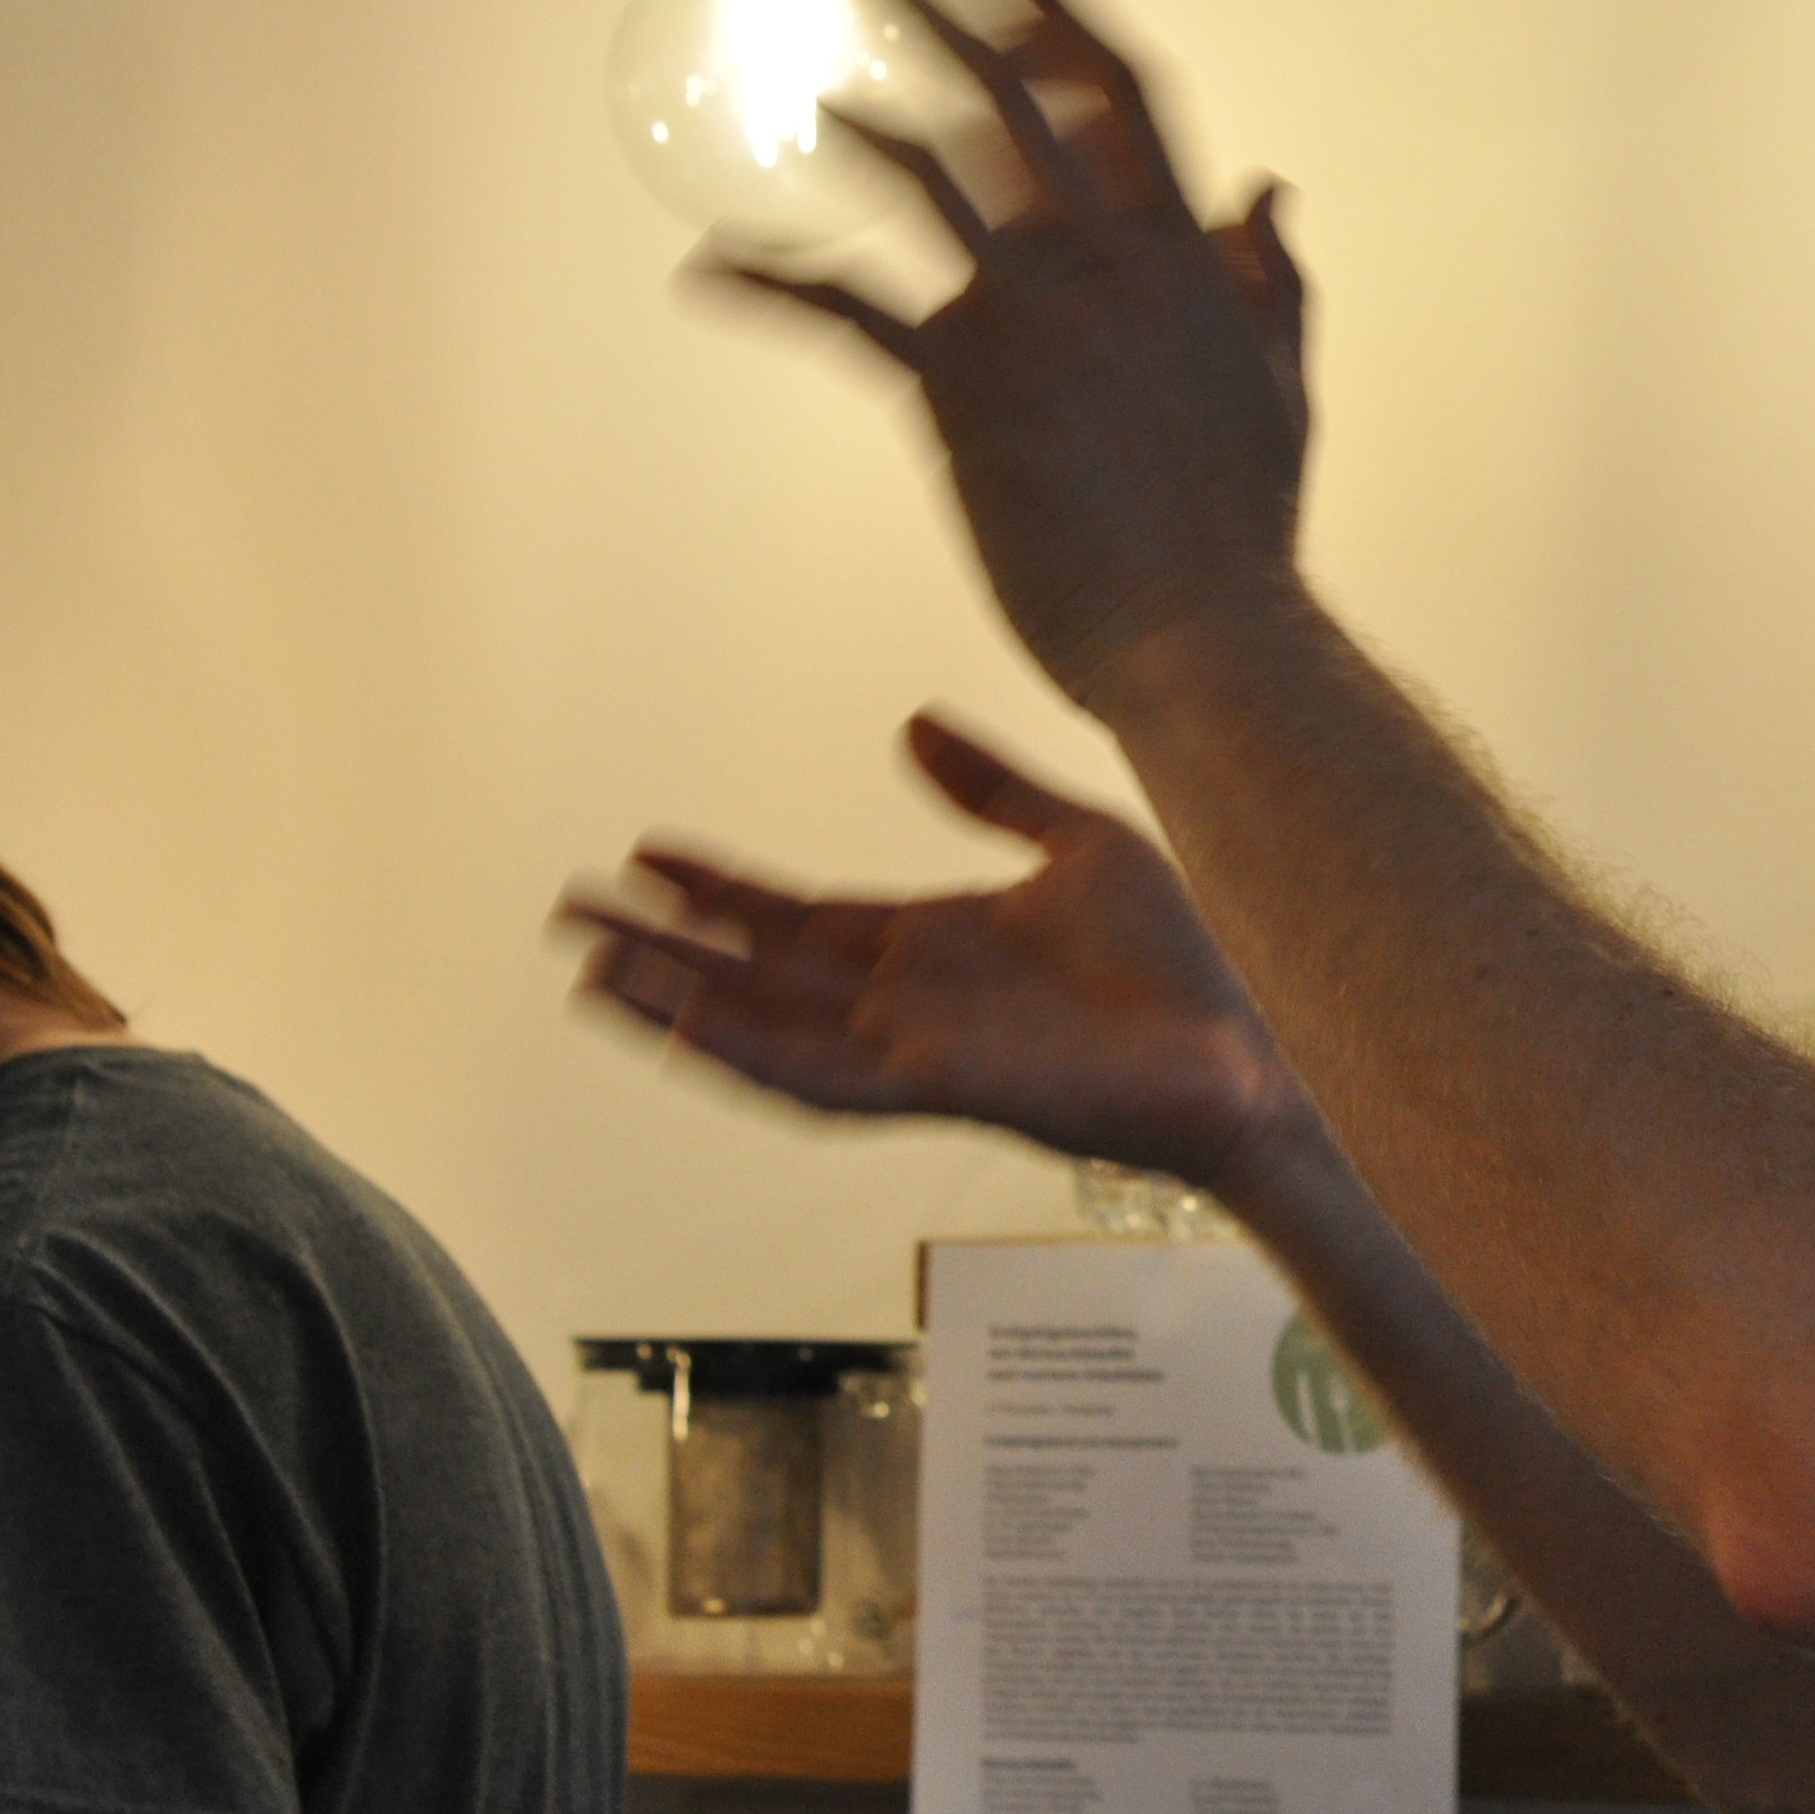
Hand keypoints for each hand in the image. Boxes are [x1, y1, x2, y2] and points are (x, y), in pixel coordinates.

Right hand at [560, 713, 1303, 1194]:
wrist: (1244, 1048)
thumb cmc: (1181, 965)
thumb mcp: (1077, 842)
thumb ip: (990, 790)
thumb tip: (912, 725)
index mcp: (935, 946)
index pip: (798, 918)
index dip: (720, 888)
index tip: (645, 852)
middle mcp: (906, 1003)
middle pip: (755, 972)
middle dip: (663, 943)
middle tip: (570, 909)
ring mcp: (913, 1049)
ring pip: (762, 1028)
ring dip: (675, 1000)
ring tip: (589, 969)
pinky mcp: (934, 1087)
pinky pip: (816, 1077)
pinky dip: (744, 1052)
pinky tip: (680, 1022)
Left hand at [717, 0, 1311, 712]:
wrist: (1209, 636)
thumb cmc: (1244, 535)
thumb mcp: (1282, 385)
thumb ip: (1269, 280)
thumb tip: (1271, 188)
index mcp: (1181, 257)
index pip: (1117, 96)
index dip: (1056, 14)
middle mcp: (1104, 263)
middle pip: (1007, 95)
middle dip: (928, 1)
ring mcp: (1032, 318)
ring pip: (926, 177)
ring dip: (851, 111)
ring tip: (794, 63)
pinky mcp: (963, 390)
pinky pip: (848, 312)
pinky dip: (772, 286)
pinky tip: (710, 266)